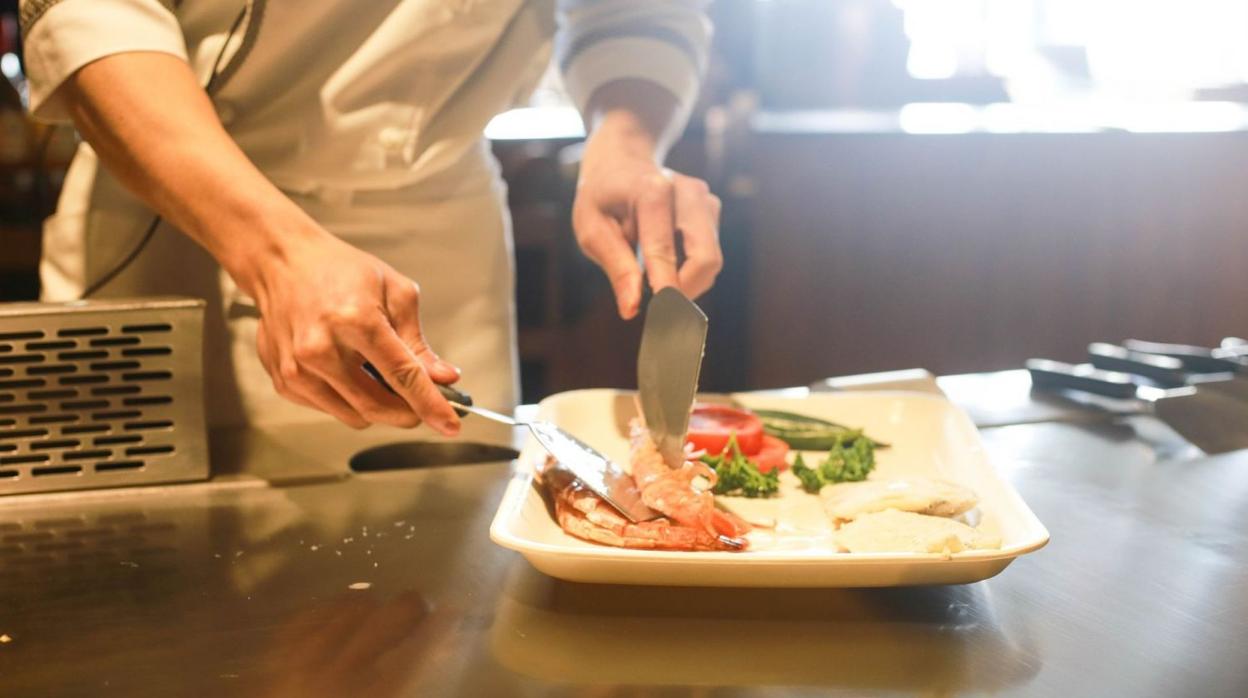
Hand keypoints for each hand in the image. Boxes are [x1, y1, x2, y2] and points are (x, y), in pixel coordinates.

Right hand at [234, 221, 461, 432]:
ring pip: (356, 416)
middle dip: (409, 413)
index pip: (402, 376)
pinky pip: (332, 410)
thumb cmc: (339, 271)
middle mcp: (321, 349)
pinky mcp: (285, 382)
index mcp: (355, 320)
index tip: (450, 424)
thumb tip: (443, 378)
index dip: (431, 405)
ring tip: (380, 374)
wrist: (282, 263)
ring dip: (380, 407)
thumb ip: (418, 342)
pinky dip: (350, 400)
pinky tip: (349, 370)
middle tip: (423, 403)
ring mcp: (298, 369)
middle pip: (378, 406)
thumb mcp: (394, 292)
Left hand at [572, 114, 722, 318]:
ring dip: (685, 282)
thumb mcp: (592, 229)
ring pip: (710, 261)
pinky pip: (708, 254)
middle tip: (659, 311)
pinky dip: (688, 270)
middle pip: (706, 259)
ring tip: (652, 279)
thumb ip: (616, 267)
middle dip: (685, 292)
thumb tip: (631, 308)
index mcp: (652, 192)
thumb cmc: (602, 197)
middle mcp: (688, 192)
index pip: (665, 251)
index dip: (667, 291)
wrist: (622, 159)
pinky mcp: (712, 210)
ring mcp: (705, 200)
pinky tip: (664, 263)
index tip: (664, 323)